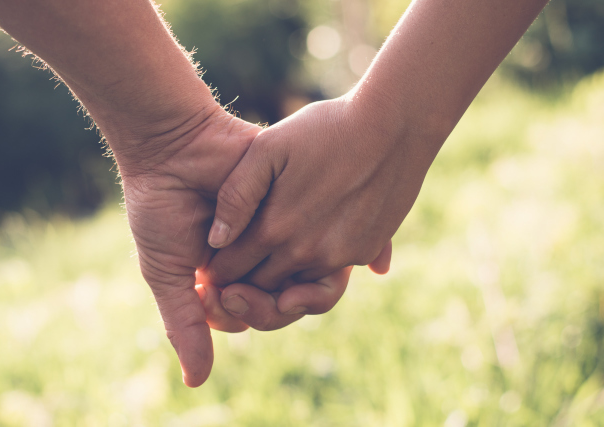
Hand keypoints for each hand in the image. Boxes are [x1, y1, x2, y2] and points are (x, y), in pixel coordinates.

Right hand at [113, 104, 352, 386]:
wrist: (170, 146)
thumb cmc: (159, 208)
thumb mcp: (166, 272)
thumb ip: (185, 324)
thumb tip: (195, 383)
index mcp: (232, 277)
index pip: (258, 316)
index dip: (248, 316)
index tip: (221, 300)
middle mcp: (262, 259)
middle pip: (288, 303)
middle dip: (266, 306)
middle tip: (235, 291)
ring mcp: (283, 231)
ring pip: (308, 277)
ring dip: (289, 286)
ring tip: (259, 277)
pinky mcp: (298, 203)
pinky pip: (321, 237)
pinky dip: (314, 253)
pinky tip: (296, 252)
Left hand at [203, 96, 428, 297]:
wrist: (394, 124)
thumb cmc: (324, 128)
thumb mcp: (268, 148)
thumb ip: (236, 195)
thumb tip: (216, 240)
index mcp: (276, 229)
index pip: (230, 270)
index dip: (216, 271)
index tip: (210, 265)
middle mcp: (308, 253)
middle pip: (261, 289)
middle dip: (243, 286)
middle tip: (232, 276)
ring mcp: (340, 257)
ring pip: (296, 289)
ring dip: (280, 284)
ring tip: (267, 266)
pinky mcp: (366, 252)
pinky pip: (331, 277)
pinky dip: (315, 272)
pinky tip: (307, 248)